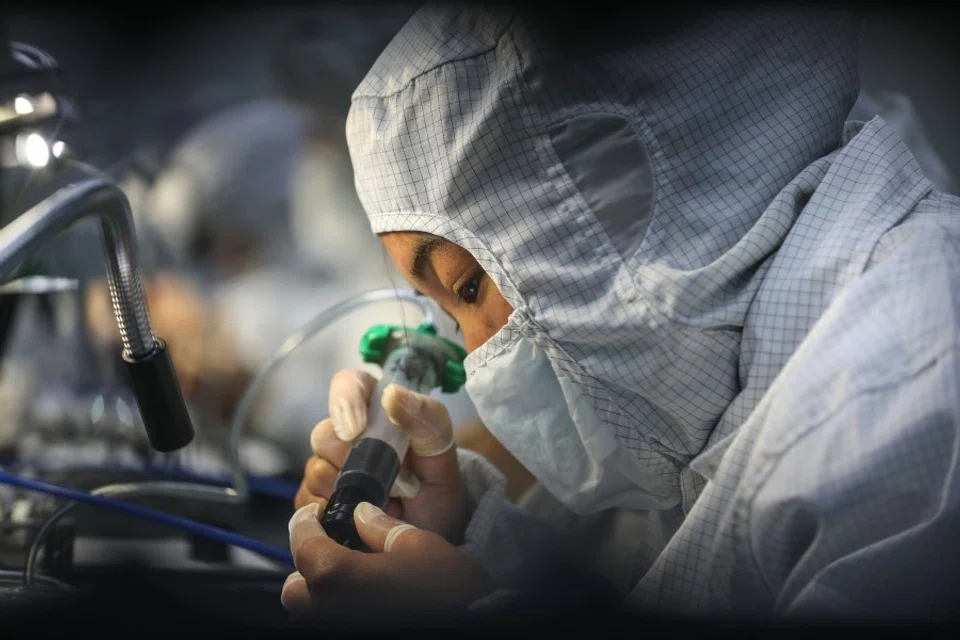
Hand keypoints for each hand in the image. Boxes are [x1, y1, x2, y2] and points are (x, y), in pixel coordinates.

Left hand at [282, 501, 493, 617]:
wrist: (476, 623)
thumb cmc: (450, 591)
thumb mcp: (419, 545)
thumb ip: (382, 527)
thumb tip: (364, 514)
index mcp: (339, 576)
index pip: (303, 543)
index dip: (305, 522)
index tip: (315, 512)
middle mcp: (329, 610)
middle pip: (296, 587)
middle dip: (308, 563)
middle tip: (331, 543)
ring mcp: (340, 627)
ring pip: (310, 610)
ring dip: (320, 589)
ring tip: (350, 571)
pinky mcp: (352, 637)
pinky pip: (332, 619)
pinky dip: (338, 606)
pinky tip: (364, 595)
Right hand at [295, 369, 469, 543]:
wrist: (433, 530)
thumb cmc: (437, 482)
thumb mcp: (442, 448)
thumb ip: (426, 417)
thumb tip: (392, 395)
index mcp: (375, 409)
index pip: (348, 385)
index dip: (344, 401)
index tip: (355, 429)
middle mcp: (346, 434)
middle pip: (323, 433)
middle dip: (352, 458)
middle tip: (387, 476)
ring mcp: (328, 467)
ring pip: (315, 470)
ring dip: (348, 489)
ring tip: (381, 499)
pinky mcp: (316, 501)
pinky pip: (309, 503)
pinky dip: (334, 512)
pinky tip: (360, 515)